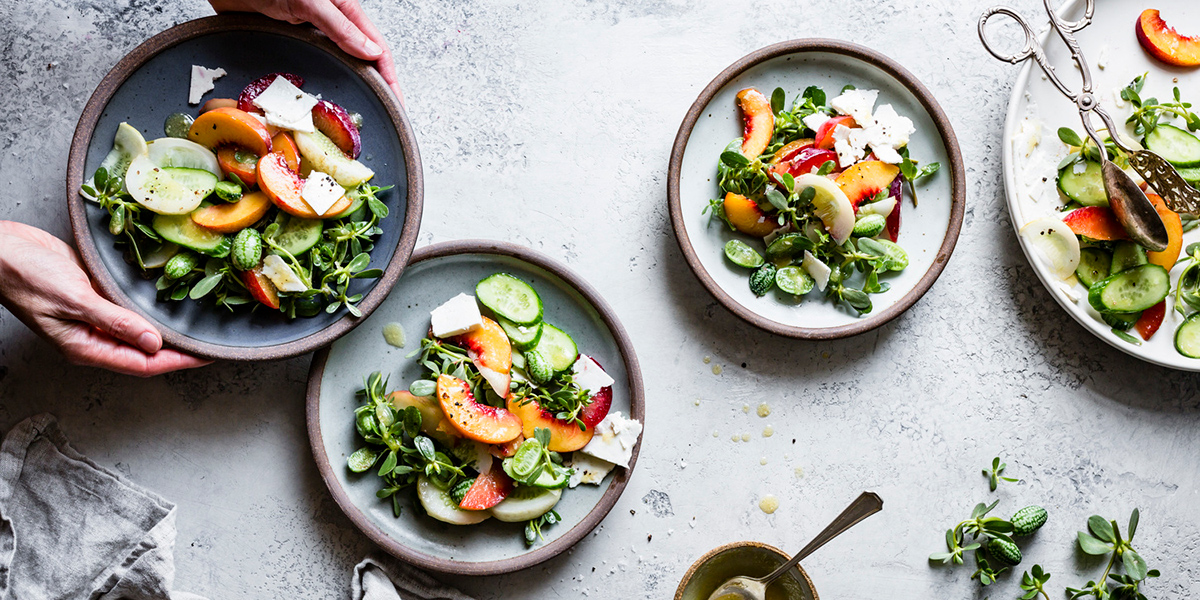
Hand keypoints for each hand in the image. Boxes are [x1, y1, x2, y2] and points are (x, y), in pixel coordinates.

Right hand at [0, 221, 210, 376]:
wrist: (1, 250)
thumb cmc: (27, 275)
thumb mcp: (74, 298)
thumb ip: (115, 322)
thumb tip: (154, 344)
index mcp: (86, 347)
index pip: (143, 364)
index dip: (178, 361)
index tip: (207, 357)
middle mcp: (94, 338)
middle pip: (146, 352)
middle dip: (178, 350)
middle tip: (212, 342)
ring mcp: (95, 319)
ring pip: (139, 332)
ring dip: (166, 330)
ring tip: (199, 325)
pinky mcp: (95, 298)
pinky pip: (129, 310)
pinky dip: (150, 309)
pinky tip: (169, 302)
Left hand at [209, 0, 403, 101]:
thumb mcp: (311, 2)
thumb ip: (341, 27)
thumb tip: (372, 53)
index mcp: (345, 10)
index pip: (378, 49)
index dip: (390, 78)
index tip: (396, 104)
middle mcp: (331, 23)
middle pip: (361, 61)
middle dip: (373, 88)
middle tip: (378, 116)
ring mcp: (311, 33)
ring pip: (337, 65)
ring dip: (346, 87)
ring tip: (354, 115)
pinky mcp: (288, 39)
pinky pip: (308, 66)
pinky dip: (316, 84)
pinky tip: (317, 98)